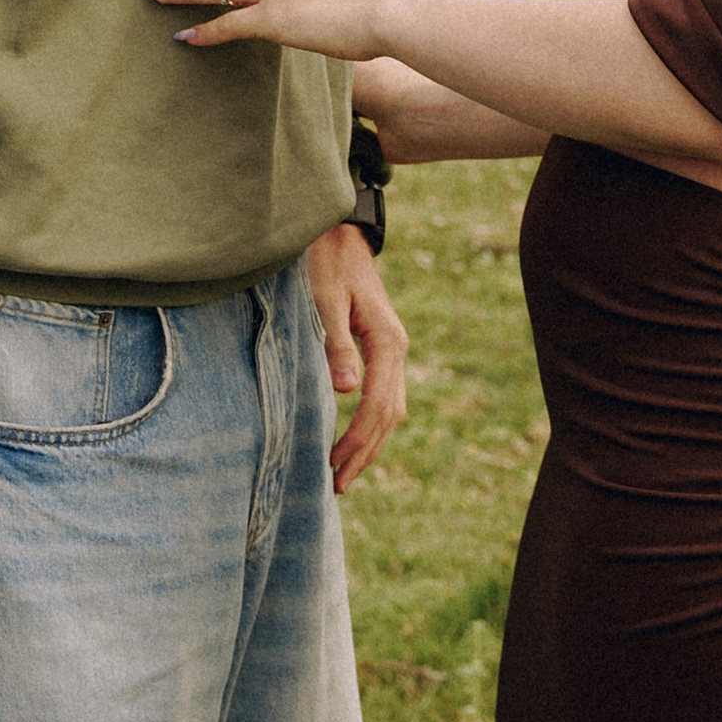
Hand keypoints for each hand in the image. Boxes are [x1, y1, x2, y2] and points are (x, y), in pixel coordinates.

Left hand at [306, 223, 406, 491]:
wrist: (340, 236)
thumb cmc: (328, 265)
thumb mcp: (325, 300)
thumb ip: (336, 344)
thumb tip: (346, 391)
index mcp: (387, 342)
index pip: (378, 405)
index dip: (356, 439)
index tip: (333, 466)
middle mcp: (396, 350)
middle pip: (389, 415)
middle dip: (364, 452)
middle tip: (337, 486)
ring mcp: (392, 350)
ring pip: (391, 409)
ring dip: (370, 444)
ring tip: (344, 475)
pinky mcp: (381, 349)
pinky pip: (383, 396)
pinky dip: (371, 425)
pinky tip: (353, 440)